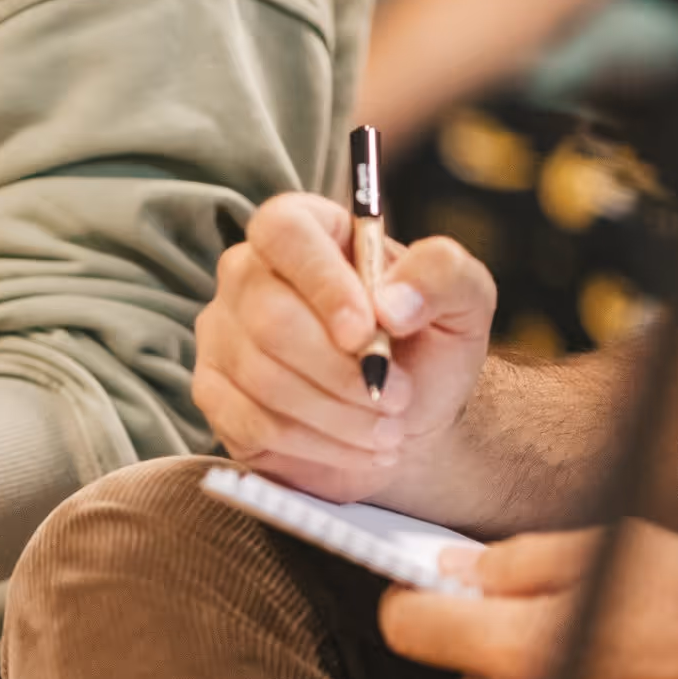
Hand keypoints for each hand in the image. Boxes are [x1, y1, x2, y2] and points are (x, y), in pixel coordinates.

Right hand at [196, 193, 496, 500]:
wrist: (403, 420)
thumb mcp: (463, 302)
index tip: (366, 333)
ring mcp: (222, 334)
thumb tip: (392, 303)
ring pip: (262, 376)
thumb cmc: (426, 349)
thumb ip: (442, 276)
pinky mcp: (213, 394)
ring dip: (336, 413)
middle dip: (341, 370)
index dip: (321, 282)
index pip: (284, 231)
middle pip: (268, 316)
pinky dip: (314, 444)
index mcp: (307, 230)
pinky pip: (250, 421)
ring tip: (387, 430)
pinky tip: (354, 448)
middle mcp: (249, 273)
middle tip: (398, 398)